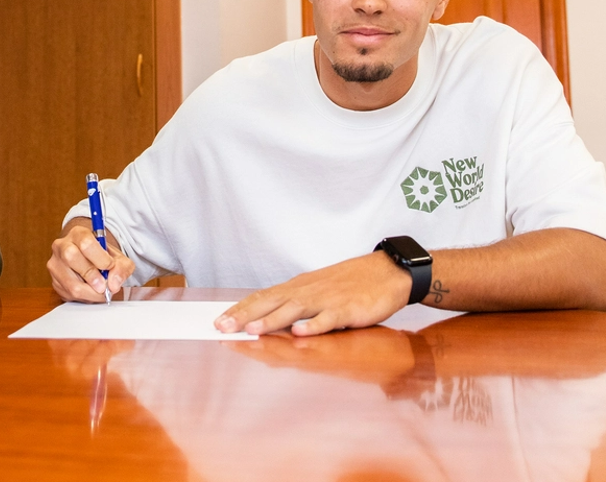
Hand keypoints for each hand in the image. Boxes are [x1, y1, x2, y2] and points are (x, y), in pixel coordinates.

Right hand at [48, 217, 134, 302]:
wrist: (89, 262)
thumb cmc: (102, 258)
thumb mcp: (118, 258)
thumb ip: (122, 268)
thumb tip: (113, 284)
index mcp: (78, 234)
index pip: (86, 243)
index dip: (100, 258)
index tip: (110, 266)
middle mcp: (61, 246)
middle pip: (71, 257)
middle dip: (91, 275)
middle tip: (104, 285)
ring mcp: (55, 264)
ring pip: (70, 283)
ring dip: (90, 292)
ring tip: (100, 291)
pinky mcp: (54, 281)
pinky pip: (69, 294)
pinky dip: (84, 297)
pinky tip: (91, 292)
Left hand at [215, 251, 410, 336]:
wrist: (387, 272)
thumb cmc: (349, 284)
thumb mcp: (316, 290)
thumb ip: (294, 303)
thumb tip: (267, 316)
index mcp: (298, 288)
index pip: (262, 297)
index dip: (240, 309)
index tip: (218, 320)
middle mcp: (307, 291)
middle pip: (271, 302)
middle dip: (245, 315)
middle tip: (222, 327)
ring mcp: (326, 300)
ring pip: (294, 309)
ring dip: (272, 320)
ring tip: (252, 330)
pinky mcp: (348, 309)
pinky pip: (328, 318)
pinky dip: (314, 325)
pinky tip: (299, 333)